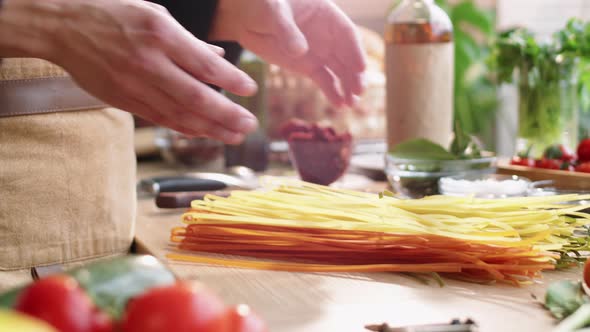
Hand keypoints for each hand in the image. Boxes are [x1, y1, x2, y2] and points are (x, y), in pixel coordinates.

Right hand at [0, 0, 258, 143]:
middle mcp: (149, 62)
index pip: (205, 65)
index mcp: (160, 34)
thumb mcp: (155, 14)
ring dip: (211, 129)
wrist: (63, 28)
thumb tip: (219, 58)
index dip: (232, 82)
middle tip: (249, 125)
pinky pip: (161, 119)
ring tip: (234, 136)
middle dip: (228, 115)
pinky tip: (204, 133)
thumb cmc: (112, 15)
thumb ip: (189, 40)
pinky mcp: (124, 100)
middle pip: (197, 98)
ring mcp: (135, 85)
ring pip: (180, 115)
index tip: (250, 91)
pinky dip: (185, 129)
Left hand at [211, 0, 366, 106]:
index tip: (360, 68)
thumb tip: (301, 50)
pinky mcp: (308, 66)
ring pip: (339, 70)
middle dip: (354, 74)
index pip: (346, 33)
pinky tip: (340, 105)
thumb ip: (287, 30)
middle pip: (347, 55)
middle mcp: (327, 34)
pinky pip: (324, 80)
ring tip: (352, 104)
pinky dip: (332, 92)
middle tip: (359, 92)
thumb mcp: (273, 12)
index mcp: (325, 14)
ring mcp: (319, 51)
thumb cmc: (262, 4)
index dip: (355, 50)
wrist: (245, 17)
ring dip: (347, 87)